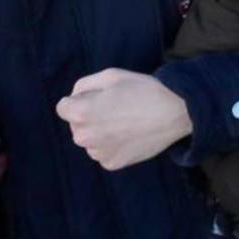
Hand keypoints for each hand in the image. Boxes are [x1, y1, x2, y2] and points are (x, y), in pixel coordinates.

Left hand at [54, 69, 192, 170]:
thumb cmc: (143, 90)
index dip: (80, 99)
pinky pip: (103, 153)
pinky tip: (129, 135)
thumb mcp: (111, 75)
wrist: (175, 112)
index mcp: (82, 113)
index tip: (98, 98)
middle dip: (89, 116)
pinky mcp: (112, 164)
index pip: (63, 107)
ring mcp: (98, 153)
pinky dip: (112, 145)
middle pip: (76, 125)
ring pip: (90, 140)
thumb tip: (74, 98)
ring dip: (100, 132)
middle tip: (115, 108)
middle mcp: (85, 137)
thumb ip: (84, 85)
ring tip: (124, 122)